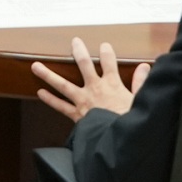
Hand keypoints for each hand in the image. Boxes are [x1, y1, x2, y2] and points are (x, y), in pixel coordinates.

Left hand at [33, 40, 148, 122]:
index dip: (107, 52)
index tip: (104, 45)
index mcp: (112, 84)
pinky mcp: (77, 114)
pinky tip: (40, 92)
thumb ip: (141, 82)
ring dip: (49, 74)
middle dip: (79, 52)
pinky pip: (60, 106)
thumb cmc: (130, 121)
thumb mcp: (139, 100)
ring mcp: (83, 100)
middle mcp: (95, 88)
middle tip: (74, 41)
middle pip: (84, 65)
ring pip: (63, 84)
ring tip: (36, 66)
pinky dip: (50, 100)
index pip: (109, 62)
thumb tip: (145, 67)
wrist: (119, 139)